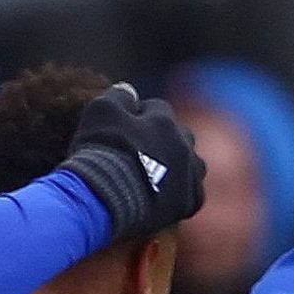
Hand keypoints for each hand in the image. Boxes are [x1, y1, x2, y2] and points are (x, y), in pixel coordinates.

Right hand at [61, 85, 207, 242]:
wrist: (104, 198)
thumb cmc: (101, 153)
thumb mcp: (101, 111)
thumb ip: (118, 95)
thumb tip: (129, 90)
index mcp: (163, 121)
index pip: (157, 109)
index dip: (140, 116)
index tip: (125, 129)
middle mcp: (183, 145)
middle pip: (180, 135)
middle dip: (164, 140)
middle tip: (141, 154)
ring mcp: (188, 175)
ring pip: (192, 165)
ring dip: (179, 167)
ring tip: (157, 178)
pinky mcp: (187, 204)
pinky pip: (193, 196)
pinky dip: (182, 195)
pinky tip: (165, 199)